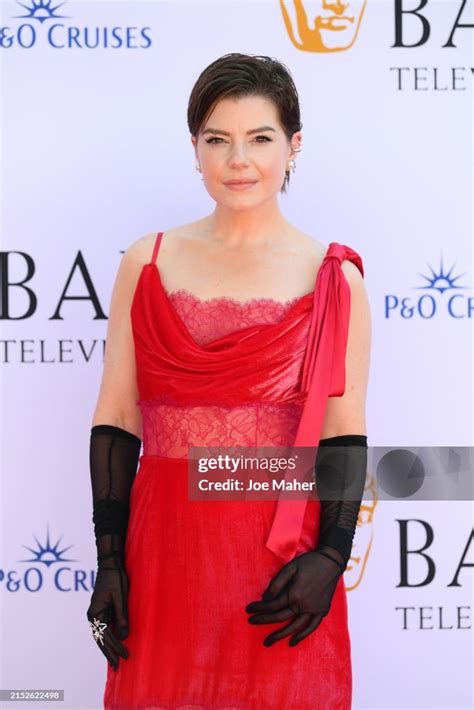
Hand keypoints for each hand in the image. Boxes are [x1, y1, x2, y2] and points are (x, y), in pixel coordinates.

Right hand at [86, 553, 129, 670]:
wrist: (110, 564)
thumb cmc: (115, 579)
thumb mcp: (120, 598)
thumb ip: (122, 616)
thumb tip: (124, 637)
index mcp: (95, 614)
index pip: (105, 636)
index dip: (116, 647)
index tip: (125, 657)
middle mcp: (93, 616)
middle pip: (101, 639)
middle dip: (109, 653)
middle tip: (116, 667)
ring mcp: (97, 613)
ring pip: (102, 635)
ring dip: (108, 647)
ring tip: (115, 661)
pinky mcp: (103, 610)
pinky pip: (106, 628)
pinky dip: (110, 637)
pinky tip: (115, 644)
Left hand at [245, 550, 342, 646]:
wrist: (331, 562)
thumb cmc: (308, 563)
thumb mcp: (290, 568)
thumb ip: (277, 583)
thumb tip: (265, 598)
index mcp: (294, 594)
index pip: (272, 605)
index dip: (259, 608)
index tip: (249, 610)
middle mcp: (304, 605)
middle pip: (280, 618)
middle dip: (264, 621)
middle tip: (251, 623)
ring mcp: (314, 610)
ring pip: (294, 627)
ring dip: (280, 635)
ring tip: (268, 642)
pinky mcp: (322, 611)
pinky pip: (311, 628)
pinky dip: (302, 636)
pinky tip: (292, 642)